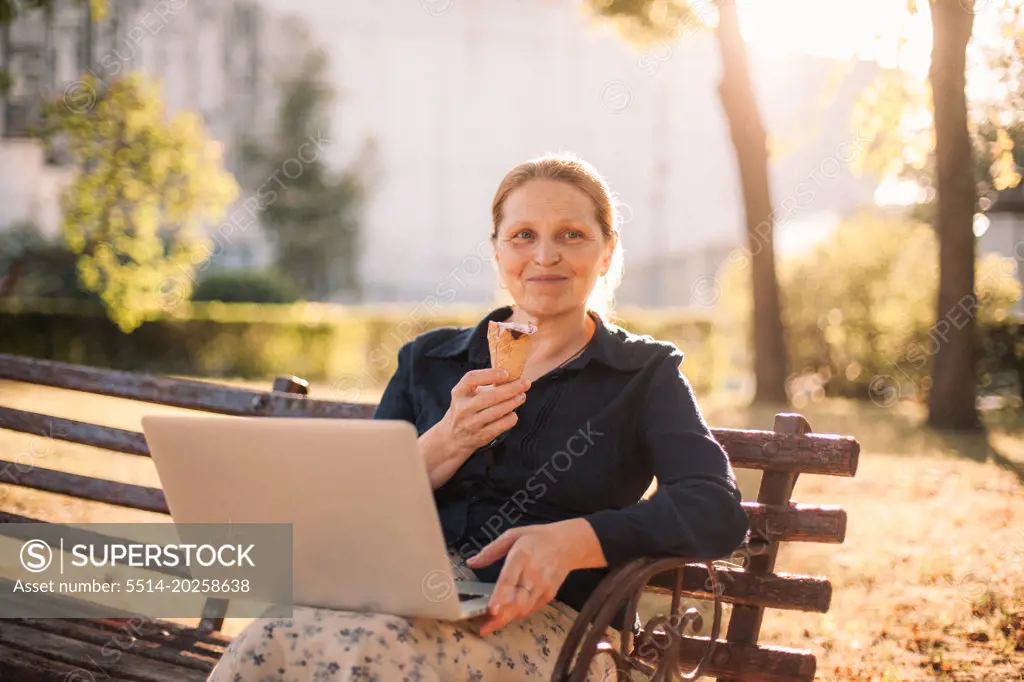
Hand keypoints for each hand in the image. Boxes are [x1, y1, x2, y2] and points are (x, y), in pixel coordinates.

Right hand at [438, 368, 530, 461]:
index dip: (490, 374)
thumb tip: (510, 376)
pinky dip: (511, 418)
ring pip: (497, 411)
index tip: (506, 372)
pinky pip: (501, 425)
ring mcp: (472, 423)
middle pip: (489, 396)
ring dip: (513, 402)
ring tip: (522, 396)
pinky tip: (513, 413)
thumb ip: (482, 385)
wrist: (453, 437)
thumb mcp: (465, 395)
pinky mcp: (481, 436)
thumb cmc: (465, 410)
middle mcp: (463, 408)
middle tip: (525, 383)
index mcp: (459, 393)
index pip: (471, 379)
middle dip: (511, 389)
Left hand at [466, 519, 606, 635]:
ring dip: (507, 618)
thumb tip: (471, 562)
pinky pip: (531, 609)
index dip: (500, 596)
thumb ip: (491, 551)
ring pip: (524, 609)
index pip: (510, 579)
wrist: (568, 544)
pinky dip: (518, 614)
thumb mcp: (512, 535)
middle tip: (484, 627)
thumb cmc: (537, 538)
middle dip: (501, 617)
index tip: (491, 609)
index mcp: (522, 556)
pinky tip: (506, 615)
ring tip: (490, 625)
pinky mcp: (549, 595)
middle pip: (517, 601)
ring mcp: (543, 587)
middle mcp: (534, 574)